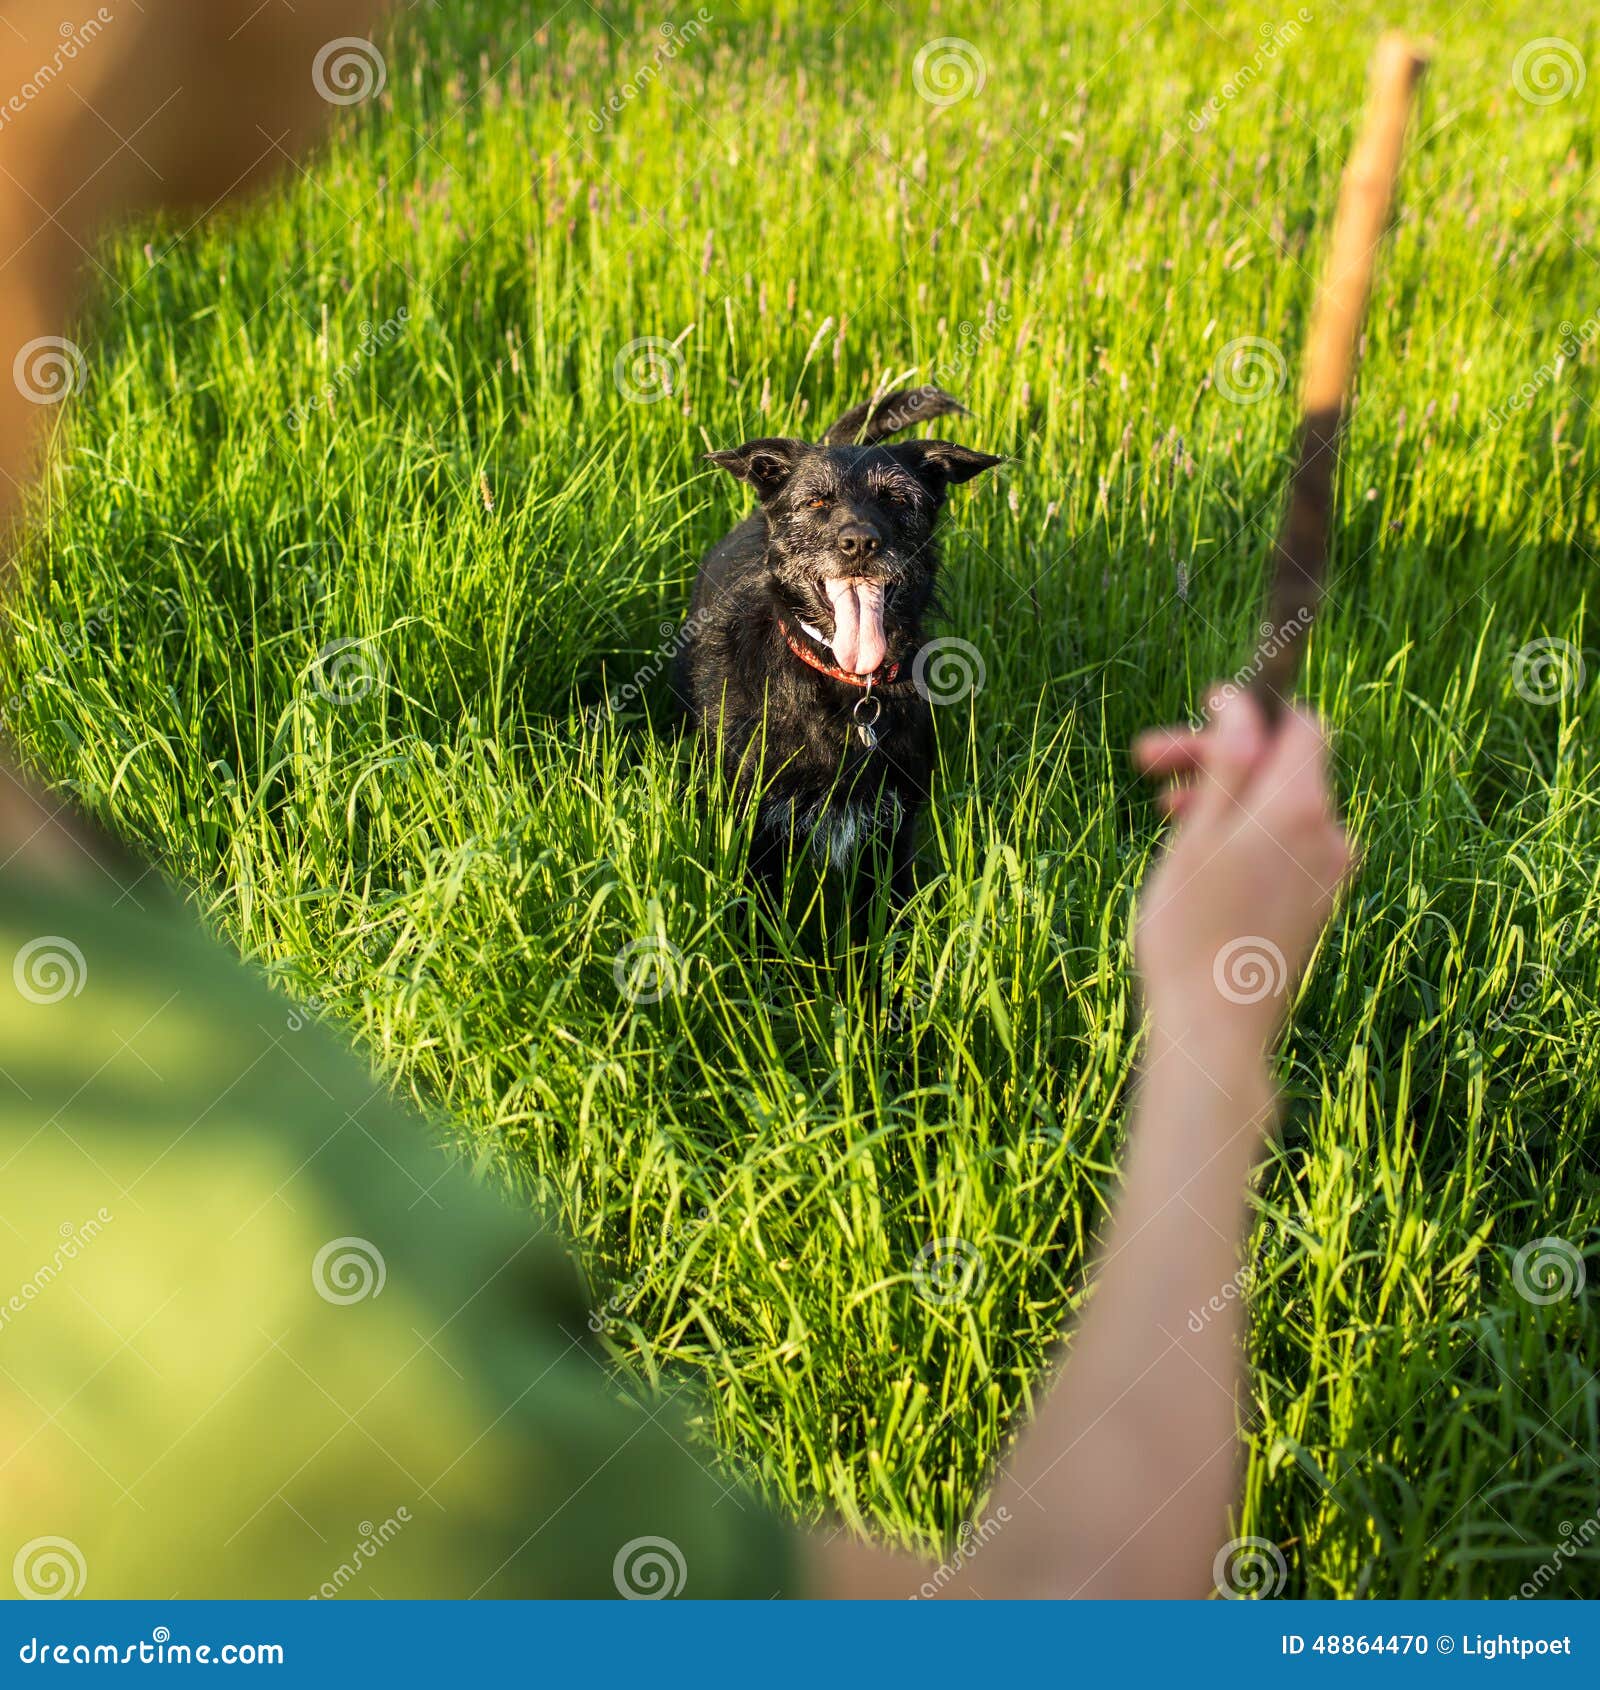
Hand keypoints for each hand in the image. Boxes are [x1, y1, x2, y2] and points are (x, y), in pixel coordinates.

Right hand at [1131, 687, 1354, 1053]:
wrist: (1216, 1030)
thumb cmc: (1192, 931)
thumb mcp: (1198, 834)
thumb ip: (1226, 763)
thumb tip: (1240, 702)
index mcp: (1302, 807)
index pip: (1301, 725)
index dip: (1249, 713)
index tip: (1195, 714)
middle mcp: (1330, 834)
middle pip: (1282, 766)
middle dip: (1218, 756)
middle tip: (1147, 761)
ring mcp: (1327, 873)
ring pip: (1277, 808)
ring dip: (1224, 797)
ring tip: (1164, 813)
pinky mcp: (1313, 905)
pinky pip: (1283, 846)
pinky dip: (1242, 835)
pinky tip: (1195, 856)